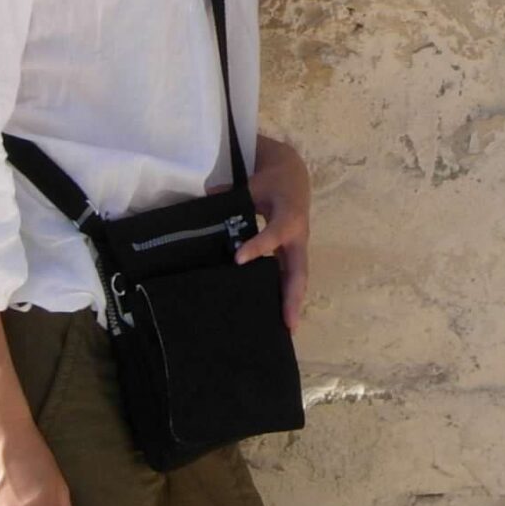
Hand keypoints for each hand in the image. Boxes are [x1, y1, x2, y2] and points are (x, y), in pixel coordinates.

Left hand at [239, 133, 310, 328]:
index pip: (274, 234)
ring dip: (293, 302)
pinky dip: (287, 294)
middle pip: (298, 269)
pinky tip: (279, 315)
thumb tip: (206, 198)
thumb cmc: (272, 180)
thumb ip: (231, 193)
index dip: (259, 246)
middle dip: (292, 296)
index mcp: (288, 216)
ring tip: (286, 329)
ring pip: (298, 277)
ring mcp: (297, 246)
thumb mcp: (254, 182)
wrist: (294, 176)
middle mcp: (297, 235)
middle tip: (287, 322)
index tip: (238, 259)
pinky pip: (291, 275)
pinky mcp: (292, 252)